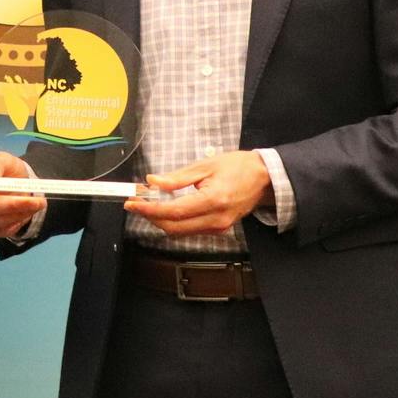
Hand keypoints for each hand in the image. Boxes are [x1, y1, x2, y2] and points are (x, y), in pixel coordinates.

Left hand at [125, 150, 272, 235]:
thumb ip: (178, 177)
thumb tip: (153, 182)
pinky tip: (166, 209)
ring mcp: (218, 227)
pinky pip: (190, 230)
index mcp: (213, 200)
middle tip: (135, 204)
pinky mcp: (219, 229)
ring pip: (180, 232)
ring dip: (161, 220)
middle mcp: (216, 219)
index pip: (174, 211)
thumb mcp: (206, 165)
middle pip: (174, 227)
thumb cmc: (238, 167)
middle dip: (151, 217)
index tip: (133, 203)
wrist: (265, 179)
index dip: (150, 209)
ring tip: (148, 204)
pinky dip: (174, 222)